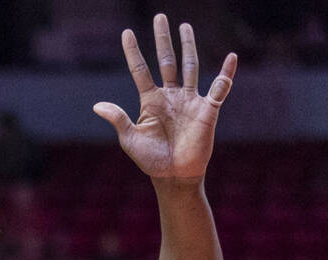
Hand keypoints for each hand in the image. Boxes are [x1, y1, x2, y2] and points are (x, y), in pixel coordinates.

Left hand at [94, 14, 235, 181]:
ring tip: (185, 26)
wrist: (173, 175)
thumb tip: (96, 106)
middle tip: (160, 16)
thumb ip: (118, 119)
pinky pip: (219, 87)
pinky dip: (226, 73)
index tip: (127, 33)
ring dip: (188, 46)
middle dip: (163, 39)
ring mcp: (189, 99)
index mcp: (150, 101)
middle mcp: (170, 95)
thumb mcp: (130, 139)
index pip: (140, 70)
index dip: (133, 51)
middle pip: (167, 60)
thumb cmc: (150, 160)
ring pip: (190, 66)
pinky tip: (231, 58)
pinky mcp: (207, 108)